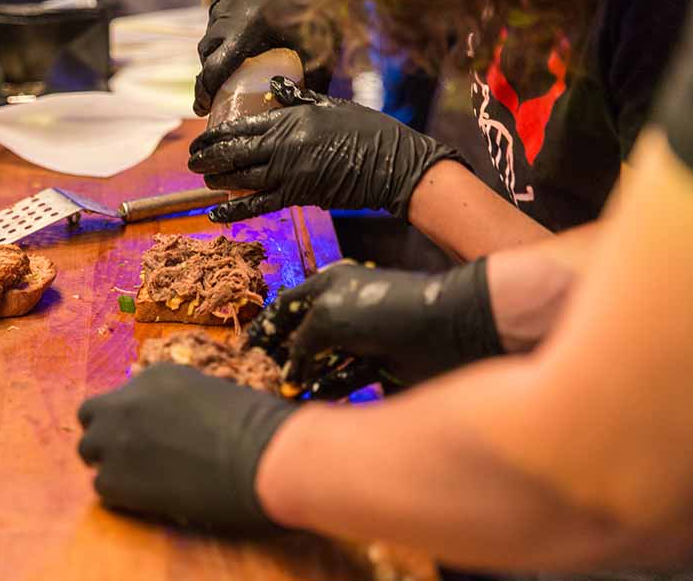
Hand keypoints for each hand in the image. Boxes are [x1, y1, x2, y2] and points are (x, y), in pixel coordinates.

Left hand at [77, 364, 297, 531]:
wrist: (262, 456)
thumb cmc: (258, 425)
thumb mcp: (214, 394)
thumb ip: (182, 404)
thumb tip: (176, 424)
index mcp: (155, 375)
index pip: (125, 395)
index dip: (136, 418)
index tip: (153, 434)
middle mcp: (127, 401)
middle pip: (92, 415)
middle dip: (107, 433)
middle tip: (132, 455)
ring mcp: (116, 438)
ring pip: (89, 450)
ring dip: (110, 462)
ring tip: (143, 479)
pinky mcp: (115, 479)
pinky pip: (101, 487)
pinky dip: (122, 495)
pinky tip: (151, 498)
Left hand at [188, 78, 463, 222]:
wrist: (393, 164)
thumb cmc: (367, 130)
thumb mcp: (331, 105)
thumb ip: (299, 98)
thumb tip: (276, 84)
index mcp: (291, 119)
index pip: (241, 125)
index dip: (214, 133)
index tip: (199, 136)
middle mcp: (284, 145)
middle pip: (233, 152)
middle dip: (207, 156)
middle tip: (191, 158)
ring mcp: (289, 172)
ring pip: (240, 178)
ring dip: (216, 179)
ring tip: (202, 178)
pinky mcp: (298, 196)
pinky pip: (258, 205)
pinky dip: (234, 210)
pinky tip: (214, 213)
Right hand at [194, 0, 336, 116]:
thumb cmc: (324, 14)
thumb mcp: (315, 55)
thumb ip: (306, 87)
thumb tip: (298, 116)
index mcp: (245, 31)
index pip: (213, 70)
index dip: (205, 92)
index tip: (203, 107)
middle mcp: (230, 11)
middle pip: (208, 50)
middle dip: (213, 69)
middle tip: (223, 83)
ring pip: (214, 26)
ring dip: (221, 41)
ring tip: (239, 51)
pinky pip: (223, 5)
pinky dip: (230, 18)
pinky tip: (246, 23)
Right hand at [248, 260, 503, 387]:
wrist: (449, 327)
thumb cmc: (385, 310)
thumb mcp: (329, 317)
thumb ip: (300, 343)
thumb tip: (288, 371)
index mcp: (328, 287)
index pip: (284, 309)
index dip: (263, 330)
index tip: (243, 353)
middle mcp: (343, 311)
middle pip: (302, 338)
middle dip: (281, 359)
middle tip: (259, 382)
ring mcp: (363, 340)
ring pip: (323, 363)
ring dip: (304, 380)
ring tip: (282, 399)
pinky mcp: (381, 366)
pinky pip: (347, 380)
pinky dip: (330, 391)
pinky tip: (313, 403)